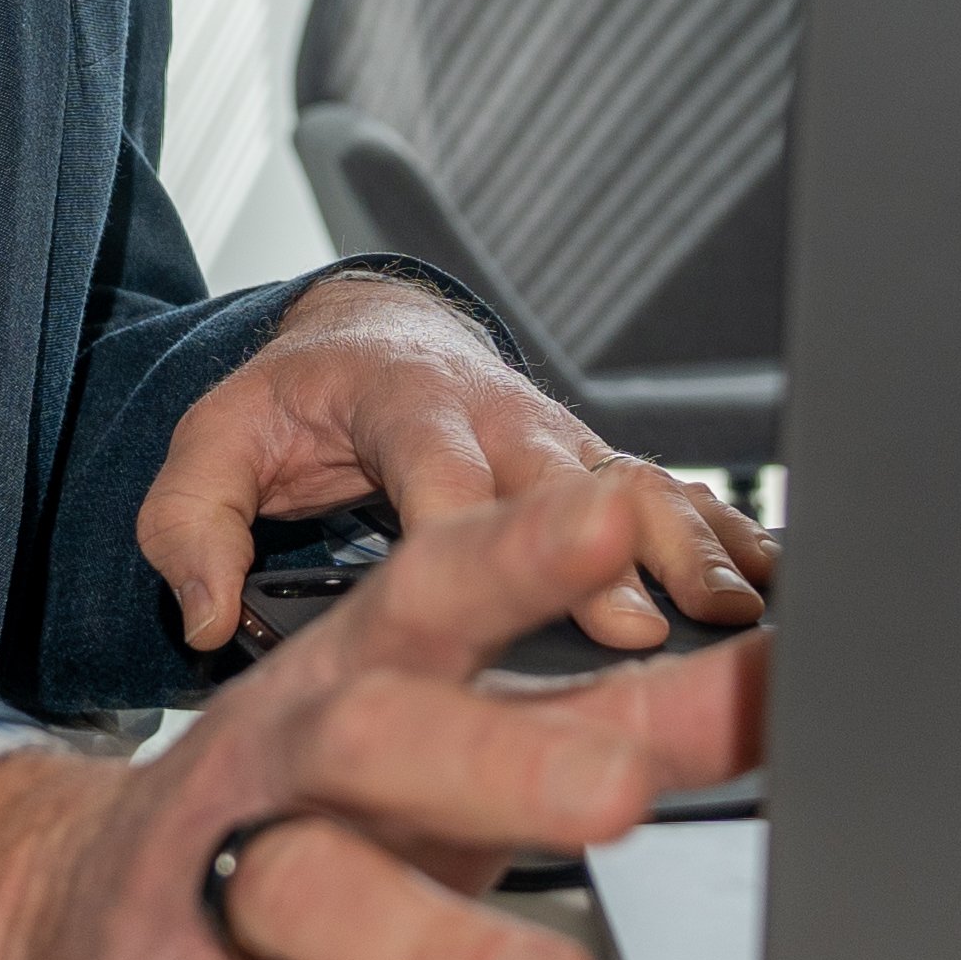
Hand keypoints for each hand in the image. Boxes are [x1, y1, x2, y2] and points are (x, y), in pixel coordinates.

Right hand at [0, 461, 763, 959]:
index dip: (521, 552)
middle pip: (368, 736)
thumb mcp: (458, 752)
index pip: (434, 594)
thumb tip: (778, 680)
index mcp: (356, 684)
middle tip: (620, 792)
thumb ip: (618, 719)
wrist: (53, 927)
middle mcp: (277, 769)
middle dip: (491, 757)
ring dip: (431, 944)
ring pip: (305, 895)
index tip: (618, 513)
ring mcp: (205, 893)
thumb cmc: (306, 823)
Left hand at [136, 271, 776, 652]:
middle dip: (608, 547)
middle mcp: (491, 414)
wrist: (366, 336)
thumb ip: (189, 523)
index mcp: (401, 403)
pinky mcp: (586, 464)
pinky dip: (722, 534)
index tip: (509, 590)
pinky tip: (771, 582)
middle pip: (557, 480)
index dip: (478, 526)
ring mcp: (549, 437)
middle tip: (649, 623)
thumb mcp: (212, 444)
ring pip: (629, 482)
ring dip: (684, 544)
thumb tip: (199, 614)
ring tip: (732, 610)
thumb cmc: (292, 404)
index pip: (437, 464)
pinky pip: (664, 493)